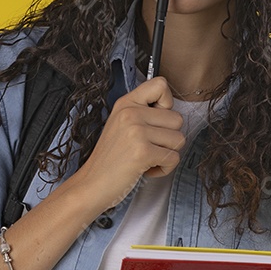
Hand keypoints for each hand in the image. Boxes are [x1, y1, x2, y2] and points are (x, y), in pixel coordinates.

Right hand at [71, 77, 184, 210]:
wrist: (92, 184)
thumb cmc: (110, 159)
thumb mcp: (121, 125)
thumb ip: (143, 112)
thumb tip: (171, 109)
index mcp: (126, 103)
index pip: (161, 85)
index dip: (167, 104)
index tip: (156, 121)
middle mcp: (130, 113)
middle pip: (177, 119)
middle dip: (168, 139)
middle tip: (148, 148)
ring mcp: (136, 131)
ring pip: (179, 139)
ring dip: (166, 154)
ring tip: (146, 159)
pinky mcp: (142, 152)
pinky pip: (174, 158)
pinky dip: (164, 169)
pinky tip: (145, 169)